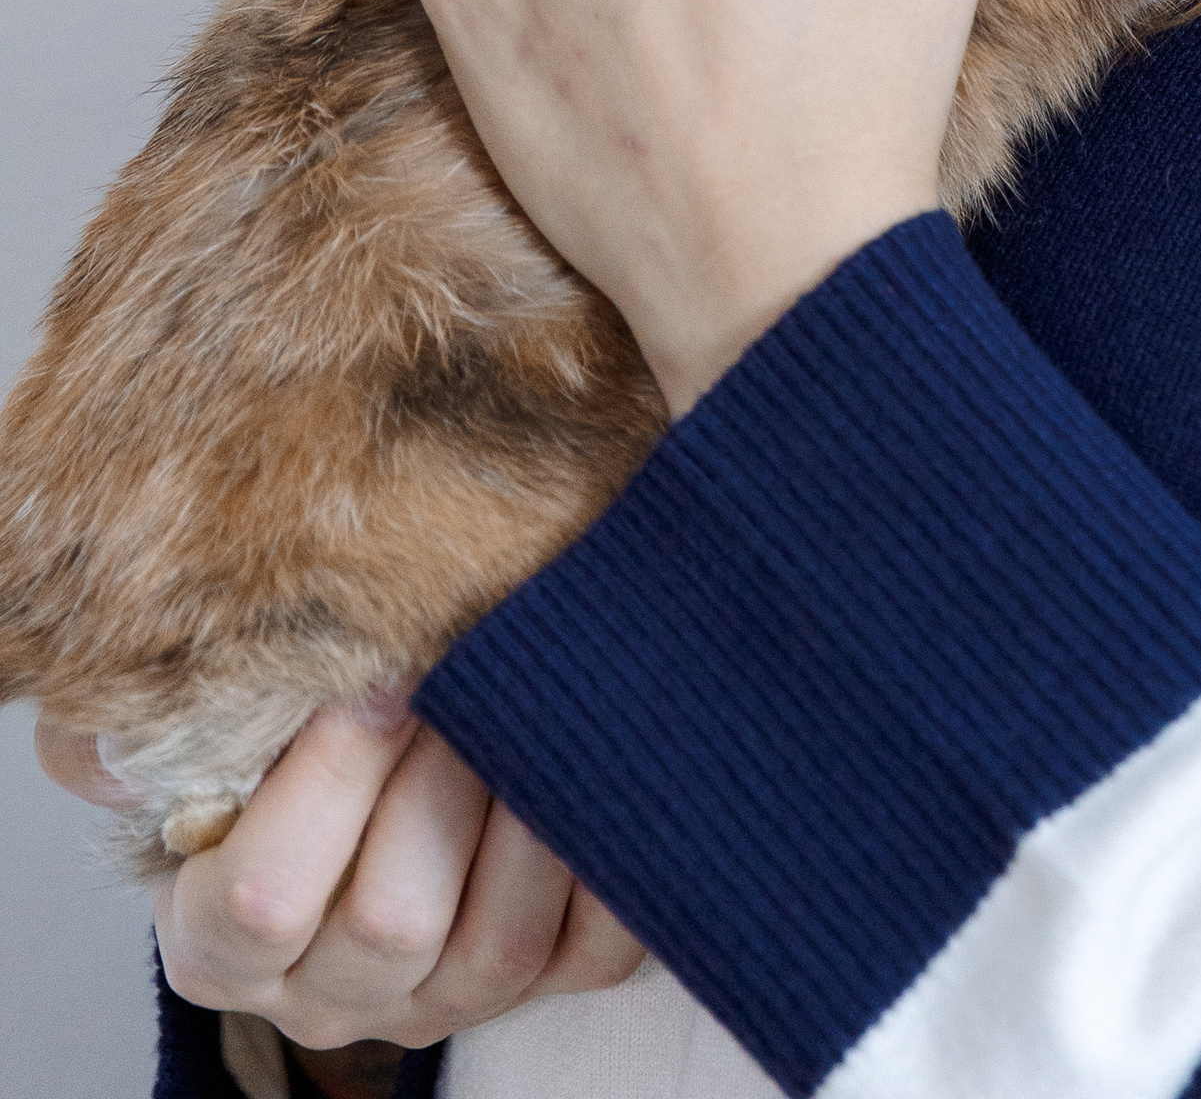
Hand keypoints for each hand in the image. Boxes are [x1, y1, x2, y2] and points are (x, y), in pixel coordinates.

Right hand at [36, 702, 642, 1047]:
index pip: (263, 895)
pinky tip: (608, 768)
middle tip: (471, 668)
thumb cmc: (279, 750)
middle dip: (439, 777)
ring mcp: (442, 1000)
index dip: (331, 778)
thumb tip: (122, 736)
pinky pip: (596, 947)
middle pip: (391, 921)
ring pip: (495, 942)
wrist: (373, 787)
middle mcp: (331, 994)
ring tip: (537, 705)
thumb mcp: (196, 740)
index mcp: (222, 945)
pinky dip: (609, 858)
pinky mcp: (545, 982)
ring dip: (526, 810)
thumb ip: (153, 737)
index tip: (379, 675)